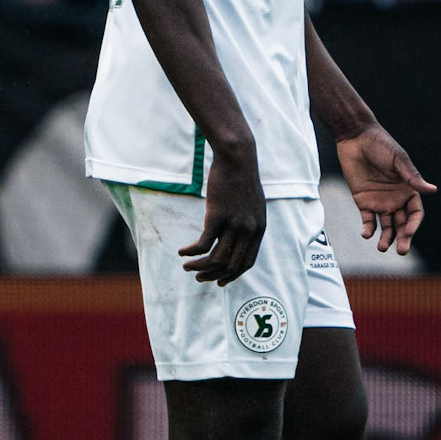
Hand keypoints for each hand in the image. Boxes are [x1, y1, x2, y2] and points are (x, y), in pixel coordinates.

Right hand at [179, 142, 265, 284]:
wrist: (237, 158)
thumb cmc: (241, 178)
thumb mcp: (252, 204)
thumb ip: (248, 222)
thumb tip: (238, 236)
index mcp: (258, 229)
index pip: (247, 263)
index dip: (232, 275)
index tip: (220, 281)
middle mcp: (248, 231)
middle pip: (230, 265)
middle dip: (213, 275)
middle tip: (198, 277)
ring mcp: (234, 224)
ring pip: (216, 259)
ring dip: (199, 267)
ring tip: (187, 267)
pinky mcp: (217, 216)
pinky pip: (203, 244)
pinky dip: (191, 252)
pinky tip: (182, 252)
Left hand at [337, 125, 434, 254]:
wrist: (356, 138)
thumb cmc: (381, 145)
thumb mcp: (398, 160)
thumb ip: (412, 177)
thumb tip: (432, 190)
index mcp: (409, 189)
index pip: (415, 214)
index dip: (413, 225)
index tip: (409, 233)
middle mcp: (396, 199)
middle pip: (402, 224)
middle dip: (402, 238)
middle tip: (401, 251)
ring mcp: (380, 201)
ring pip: (386, 226)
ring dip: (386, 238)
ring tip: (382, 248)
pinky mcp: (363, 201)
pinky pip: (368, 220)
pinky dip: (368, 229)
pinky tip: (366, 234)